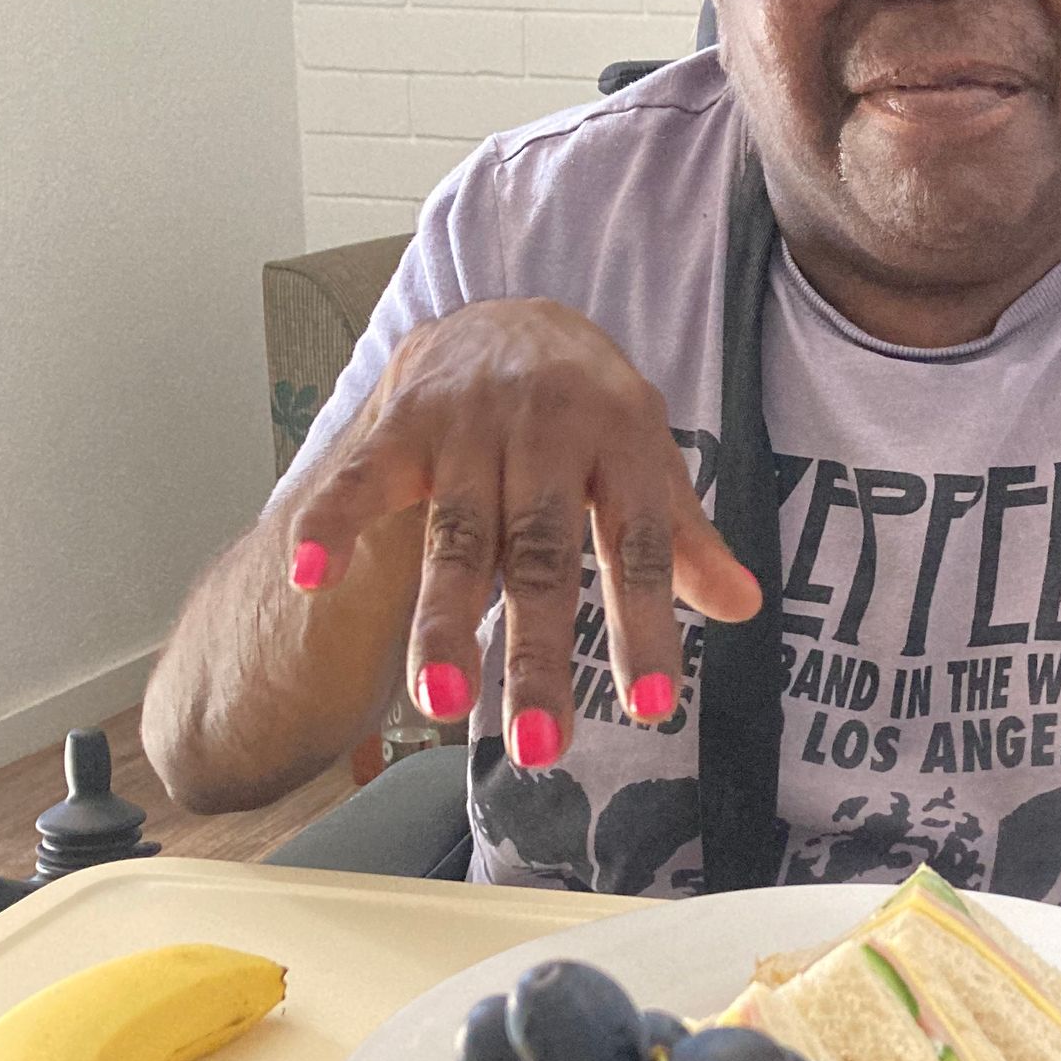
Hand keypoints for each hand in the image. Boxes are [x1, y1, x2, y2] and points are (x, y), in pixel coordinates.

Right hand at [284, 300, 760, 764]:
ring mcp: (470, 425)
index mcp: (623, 442)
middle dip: (539, 653)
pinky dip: (332, 521)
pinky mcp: (404, 420)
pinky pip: (364, 476)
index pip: (636, 548)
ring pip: (457, 535)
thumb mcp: (648, 462)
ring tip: (443, 702)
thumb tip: (747, 606)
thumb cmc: (591, 411)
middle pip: (542, 557)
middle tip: (543, 746)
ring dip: (444, 620)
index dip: (646, 627)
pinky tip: (314, 576)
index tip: (651, 707)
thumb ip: (682, 539)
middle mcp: (548, 431)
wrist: (509, 313)